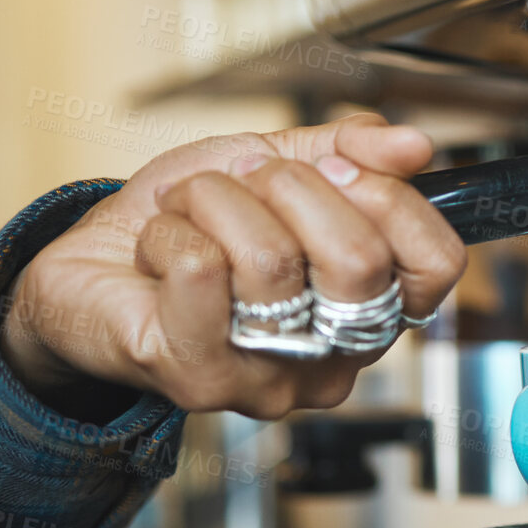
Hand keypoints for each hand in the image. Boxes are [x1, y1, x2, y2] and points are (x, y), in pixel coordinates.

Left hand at [0, 114, 466, 419]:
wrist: (92, 265)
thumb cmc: (191, 228)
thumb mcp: (277, 166)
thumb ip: (349, 151)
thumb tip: (413, 146)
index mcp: (369, 310)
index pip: (435, 266)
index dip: (392, 198)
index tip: (334, 167)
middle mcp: (334, 360)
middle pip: (359, 260)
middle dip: (289, 187)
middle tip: (245, 182)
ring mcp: (271, 380)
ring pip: (270, 258)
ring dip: (214, 201)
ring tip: (189, 211)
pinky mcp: (201, 381)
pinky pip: (203, 272)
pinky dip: (171, 231)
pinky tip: (160, 249)